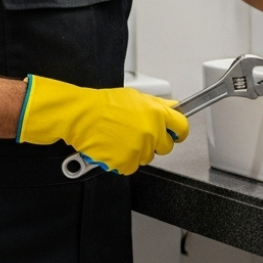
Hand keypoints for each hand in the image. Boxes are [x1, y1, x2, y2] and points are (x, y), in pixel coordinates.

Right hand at [16, 76, 188, 175]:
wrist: (81, 116)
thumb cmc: (104, 105)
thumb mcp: (135, 97)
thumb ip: (157, 104)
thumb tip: (173, 107)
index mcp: (157, 114)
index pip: (182, 127)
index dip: (178, 132)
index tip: (175, 134)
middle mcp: (152, 133)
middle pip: (166, 147)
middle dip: (156, 143)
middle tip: (138, 135)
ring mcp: (140, 149)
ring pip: (147, 157)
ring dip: (138, 151)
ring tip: (121, 138)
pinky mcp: (126, 163)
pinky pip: (131, 166)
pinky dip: (123, 161)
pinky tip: (114, 148)